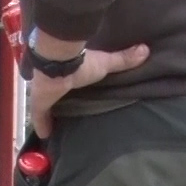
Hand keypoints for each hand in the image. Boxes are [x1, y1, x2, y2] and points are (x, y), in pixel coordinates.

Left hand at [28, 44, 150, 137]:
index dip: (69, 87)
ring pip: (46, 106)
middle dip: (59, 101)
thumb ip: (122, 59)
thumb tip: (146, 49)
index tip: (71, 92)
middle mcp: (55, 83)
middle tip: (65, 112)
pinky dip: (42, 126)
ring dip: (50, 114)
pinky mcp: (39, 104)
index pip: (68, 83)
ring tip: (56, 125)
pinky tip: (45, 136)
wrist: (59, 61)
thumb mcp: (105, 63)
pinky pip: (39, 118)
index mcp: (69, 73)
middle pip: (56, 95)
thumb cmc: (82, 62)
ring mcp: (45, 94)